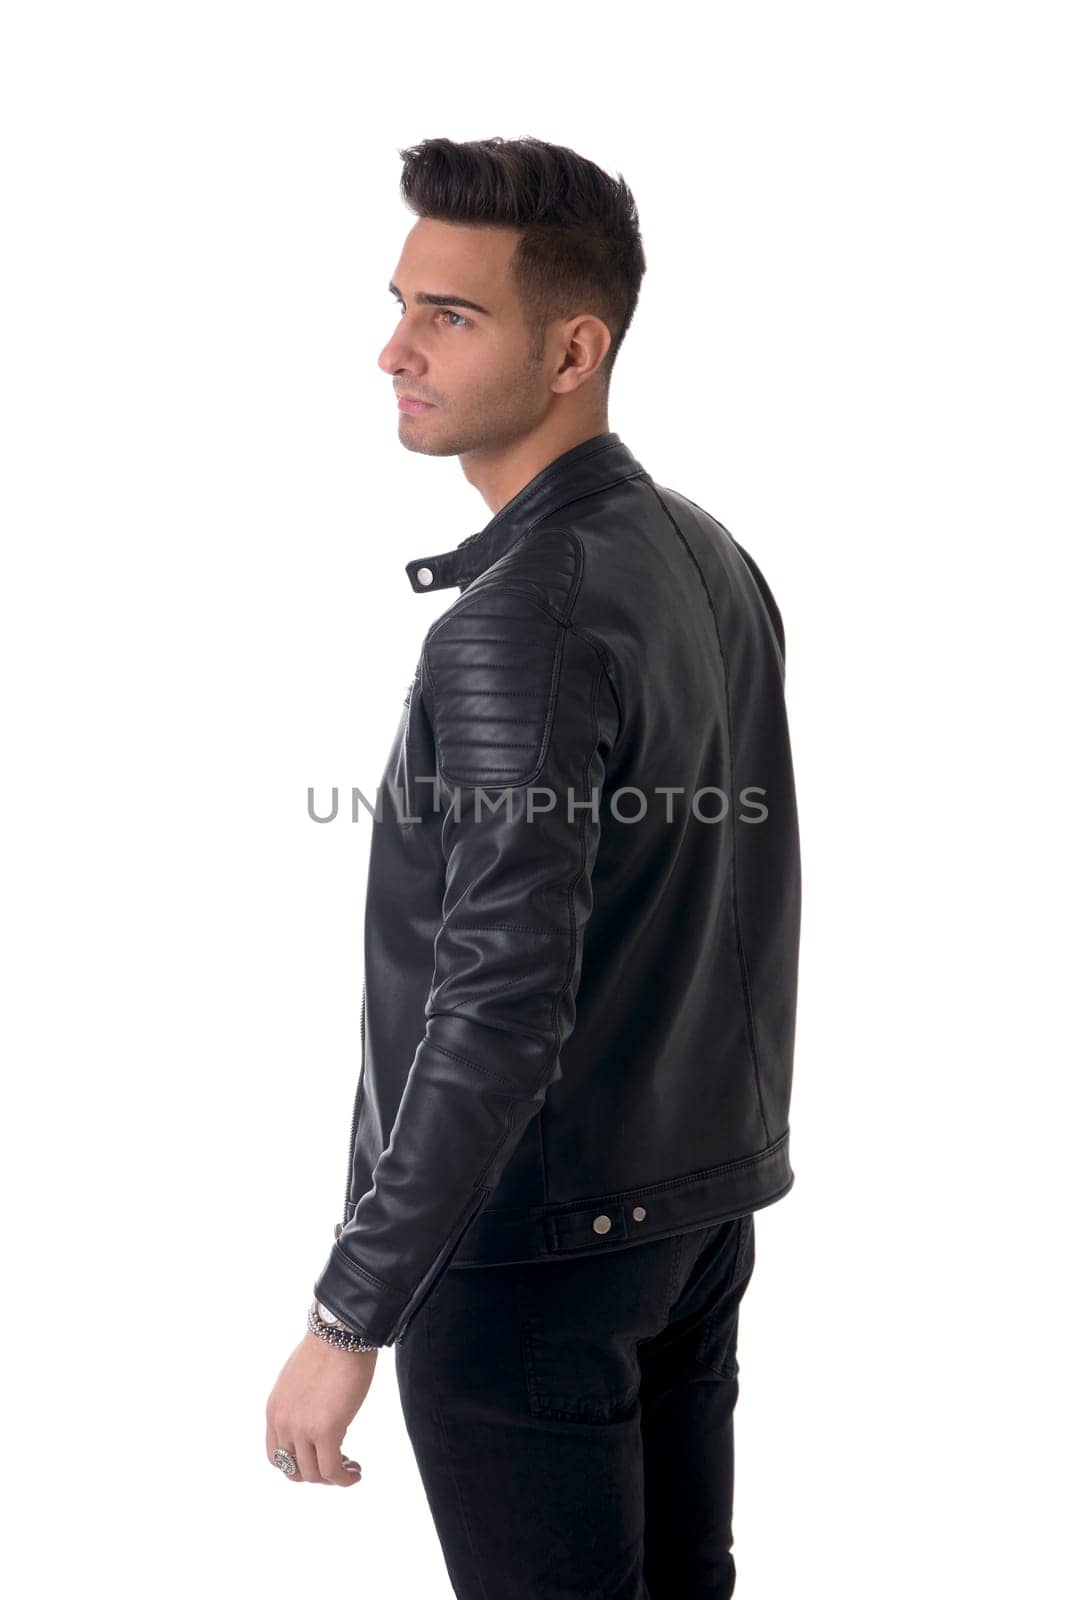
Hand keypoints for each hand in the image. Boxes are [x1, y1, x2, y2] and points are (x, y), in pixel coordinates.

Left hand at [265, 1329, 378, 1484]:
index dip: (298, 1464)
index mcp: (275, 1410)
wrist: (342, 1333)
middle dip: (316, 1474)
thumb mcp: (301, 1380)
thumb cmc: (330, 1348)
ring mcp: (302, 1428)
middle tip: (338, 1464)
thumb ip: (301, 1405)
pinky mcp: (326, 1430)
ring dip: (333, 1478)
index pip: (276, 1455)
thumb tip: (316, 1421)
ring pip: (313, 1475)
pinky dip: (345, 1478)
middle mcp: (283, 1422)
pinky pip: (332, 1470)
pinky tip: (356, 1473)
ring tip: (352, 1467)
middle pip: (293, 1470)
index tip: (318, 1458)